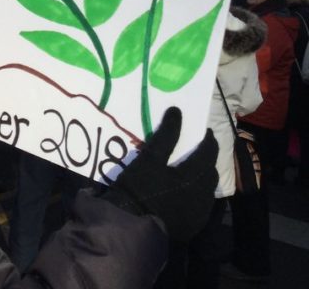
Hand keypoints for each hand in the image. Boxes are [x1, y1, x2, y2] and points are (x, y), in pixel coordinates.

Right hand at [104, 106, 217, 241]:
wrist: (130, 227)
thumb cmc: (139, 188)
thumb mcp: (150, 158)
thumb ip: (166, 135)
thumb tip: (177, 111)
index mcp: (195, 178)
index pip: (208, 154)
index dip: (208, 141)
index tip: (204, 131)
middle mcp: (202, 197)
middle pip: (210, 173)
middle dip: (206, 160)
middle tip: (197, 149)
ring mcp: (198, 216)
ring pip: (206, 192)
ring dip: (201, 178)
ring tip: (190, 170)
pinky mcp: (190, 228)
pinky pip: (199, 207)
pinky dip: (195, 195)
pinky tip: (183, 193)